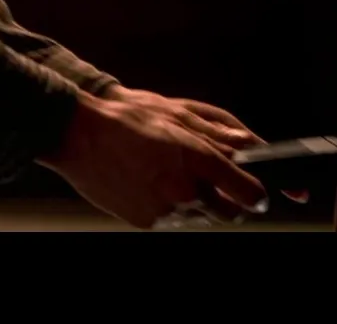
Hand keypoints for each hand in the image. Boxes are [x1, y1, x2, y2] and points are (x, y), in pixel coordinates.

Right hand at [38, 90, 269, 229]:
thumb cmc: (125, 119)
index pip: (247, 192)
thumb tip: (249, 146)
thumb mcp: (177, 114)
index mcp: (196, 160)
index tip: (258, 195)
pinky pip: (172, 222)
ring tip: (172, 178)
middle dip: (229, 202)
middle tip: (216, 185)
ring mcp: (164, 210)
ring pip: (200, 219)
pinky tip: (153, 185)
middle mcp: (184, 190)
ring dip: (198, 205)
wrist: (78, 135)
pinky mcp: (146, 222)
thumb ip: (217, 135)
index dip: (257, 195)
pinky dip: (170, 209)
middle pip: (228, 214)